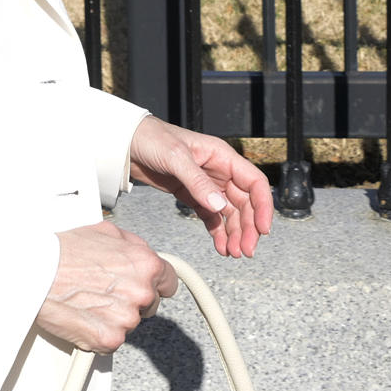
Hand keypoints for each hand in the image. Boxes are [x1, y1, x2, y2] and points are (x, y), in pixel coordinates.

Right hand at [36, 222, 178, 352]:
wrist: (36, 275)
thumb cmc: (63, 252)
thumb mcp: (104, 232)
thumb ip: (131, 245)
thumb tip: (138, 252)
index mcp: (145, 264)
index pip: (169, 282)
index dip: (156, 284)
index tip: (149, 287)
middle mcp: (141, 292)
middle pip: (149, 305)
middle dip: (131, 300)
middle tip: (104, 291)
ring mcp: (126, 318)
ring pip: (129, 323)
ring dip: (113, 316)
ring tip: (88, 300)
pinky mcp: (110, 339)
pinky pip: (111, 340)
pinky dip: (99, 333)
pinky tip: (83, 315)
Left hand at [127, 117, 274, 258]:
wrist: (126, 142)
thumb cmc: (152, 137)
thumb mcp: (175, 157)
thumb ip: (197, 182)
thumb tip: (219, 206)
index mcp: (222, 156)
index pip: (254, 182)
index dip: (263, 206)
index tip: (262, 229)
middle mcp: (219, 171)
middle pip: (245, 203)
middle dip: (248, 228)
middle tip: (246, 250)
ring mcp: (206, 185)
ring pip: (230, 213)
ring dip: (234, 234)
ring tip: (232, 253)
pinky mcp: (192, 195)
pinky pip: (211, 216)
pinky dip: (217, 232)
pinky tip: (219, 246)